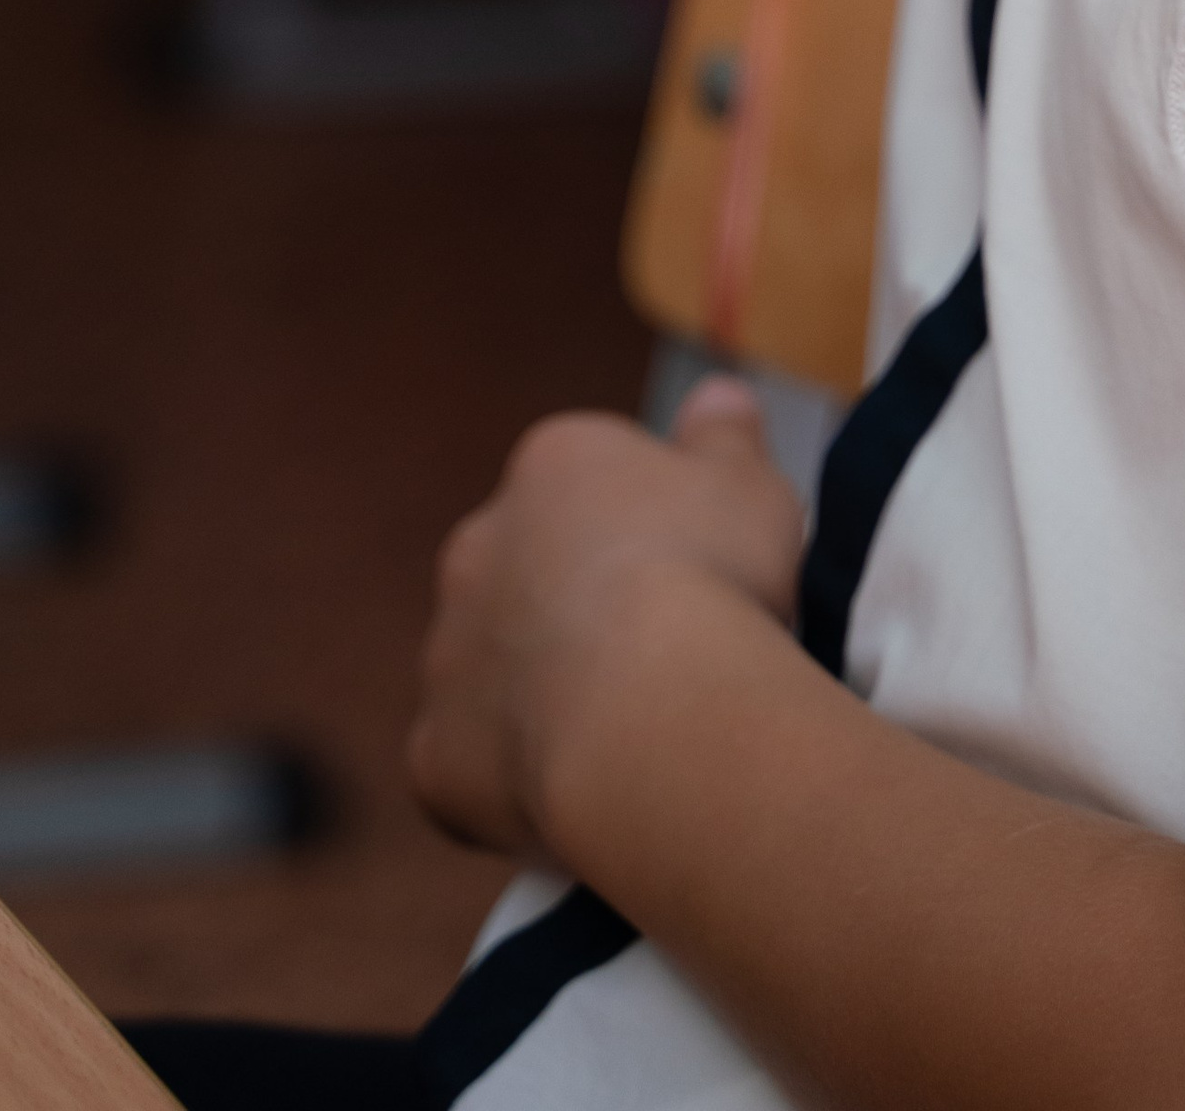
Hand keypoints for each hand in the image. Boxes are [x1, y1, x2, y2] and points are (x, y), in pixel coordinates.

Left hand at [406, 382, 803, 862]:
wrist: (653, 712)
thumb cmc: (714, 582)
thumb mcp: (751, 485)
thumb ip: (726, 437)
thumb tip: (715, 394)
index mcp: (553, 467)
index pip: (591, 483)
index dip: (650, 532)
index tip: (699, 577)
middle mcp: (479, 547)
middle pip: (529, 571)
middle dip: (577, 605)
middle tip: (658, 655)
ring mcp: (447, 654)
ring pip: (492, 668)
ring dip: (539, 689)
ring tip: (625, 733)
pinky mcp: (433, 755)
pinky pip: (469, 764)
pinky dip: (511, 778)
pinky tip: (576, 791)